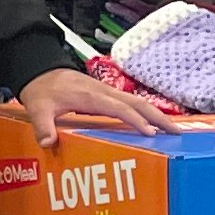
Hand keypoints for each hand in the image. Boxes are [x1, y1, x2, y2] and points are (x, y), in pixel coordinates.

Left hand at [17, 67, 172, 147]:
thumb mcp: (37, 108)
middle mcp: (104, 92)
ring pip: (138, 101)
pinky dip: (145, 112)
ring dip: (155, 114)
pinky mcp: (106, 94)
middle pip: (138, 103)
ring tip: (172, 130)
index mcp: (91, 96)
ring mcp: (107, 92)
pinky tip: (152, 124)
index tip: (151, 133)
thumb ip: (42, 125)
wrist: (40, 72)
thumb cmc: (41, 90)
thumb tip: (48, 142)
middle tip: (177, 132)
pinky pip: (130, 103)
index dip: (136, 120)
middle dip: (158, 117)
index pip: (120, 108)